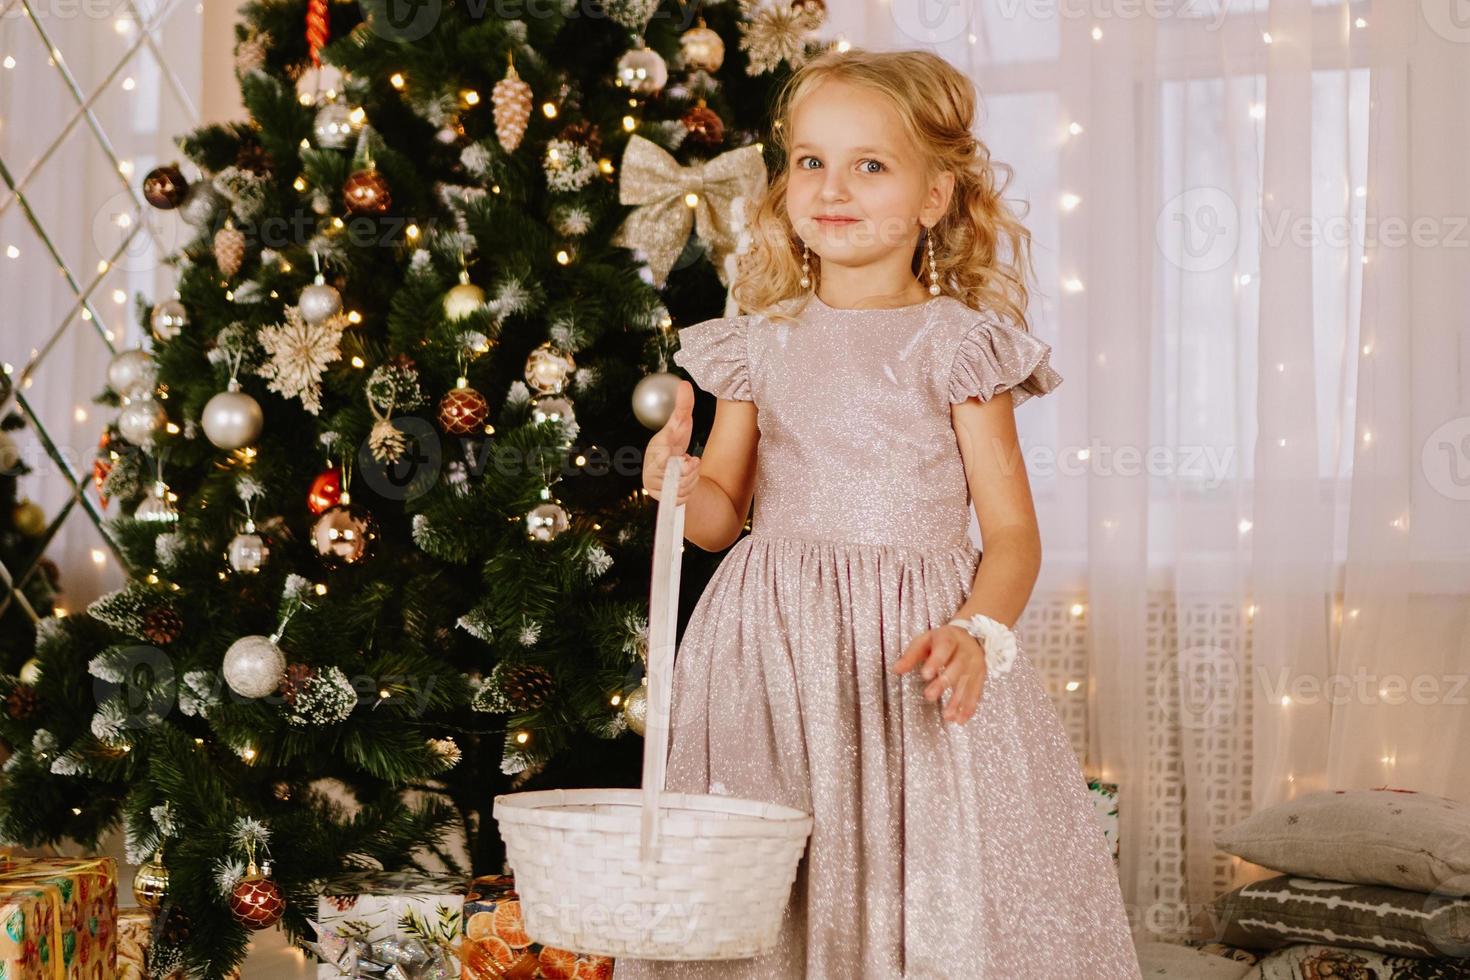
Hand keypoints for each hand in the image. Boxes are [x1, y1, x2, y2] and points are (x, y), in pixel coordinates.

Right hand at [643, 379, 701, 504]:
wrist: (673, 468)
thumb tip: (685, 383)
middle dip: (689, 468)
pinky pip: (683, 499)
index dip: (671, 461)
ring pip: (683, 488)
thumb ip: (683, 406)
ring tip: (685, 468)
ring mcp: (655, 488)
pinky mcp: (662, 500)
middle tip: (688, 459)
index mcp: (653, 453)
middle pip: (677, 476)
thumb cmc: (675, 444)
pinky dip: (690, 489)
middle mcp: (650, 472)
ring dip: (691, 478)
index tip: (678, 457)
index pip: (661, 460)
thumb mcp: (680, 424)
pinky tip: (685, 480)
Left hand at [891, 625, 987, 723]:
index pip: (944, 648)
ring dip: (958, 701)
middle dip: (943, 683)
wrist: (969, 637)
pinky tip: (960, 719)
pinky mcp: (980, 676)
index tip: (925, 674)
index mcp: (949, 638)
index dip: (935, 662)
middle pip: (956, 667)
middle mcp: (966, 650)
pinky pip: (976, 692)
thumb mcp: (924, 641)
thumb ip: (911, 656)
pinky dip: (969, 707)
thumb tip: (896, 669)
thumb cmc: (942, 641)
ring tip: (947, 716)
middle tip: (929, 696)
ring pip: (967, 682)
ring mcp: (975, 664)